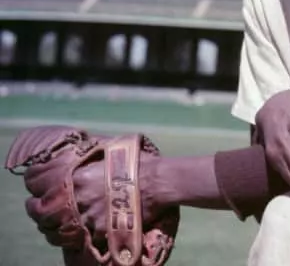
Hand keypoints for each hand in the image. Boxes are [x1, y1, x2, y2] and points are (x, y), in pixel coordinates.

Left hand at [25, 148, 161, 246]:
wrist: (157, 182)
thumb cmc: (136, 162)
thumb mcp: (110, 150)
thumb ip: (91, 156)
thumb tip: (80, 152)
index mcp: (77, 177)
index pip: (42, 190)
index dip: (34, 195)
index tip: (33, 197)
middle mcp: (77, 198)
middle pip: (45, 214)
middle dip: (37, 214)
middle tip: (37, 213)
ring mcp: (87, 217)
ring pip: (59, 231)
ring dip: (53, 230)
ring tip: (52, 228)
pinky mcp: (100, 231)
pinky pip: (82, 239)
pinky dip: (78, 237)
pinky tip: (78, 234)